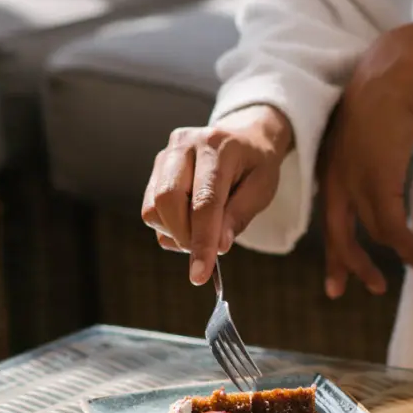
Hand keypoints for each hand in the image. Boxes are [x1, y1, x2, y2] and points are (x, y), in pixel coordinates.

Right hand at [142, 105, 293, 284]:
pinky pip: (150, 209)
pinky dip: (169, 226)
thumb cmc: (256, 165)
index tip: (200, 276)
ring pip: (153, 208)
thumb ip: (240, 216)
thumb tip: (219, 247)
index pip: (205, 202)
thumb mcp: (262, 189)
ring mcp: (166, 154)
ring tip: (202, 230)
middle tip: (205, 252)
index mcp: (218, 147)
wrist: (244, 136)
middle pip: (168, 200)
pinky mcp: (156, 167)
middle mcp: (185, 145)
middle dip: (185, 238)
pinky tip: (190, 221)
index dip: (202, 242)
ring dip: (175, 234)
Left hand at [318, 28, 412, 297]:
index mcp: (331, 166)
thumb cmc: (387, 93)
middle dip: (352, 266)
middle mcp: (337, 178)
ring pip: (372, 234)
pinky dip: (407, 246)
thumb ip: (369, 156)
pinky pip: (393, 228)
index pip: (329, 216)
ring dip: (399, 252)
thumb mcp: (368, 130)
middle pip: (339, 235)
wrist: (394, 74)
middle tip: (370, 287)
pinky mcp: (379, 182)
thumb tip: (384, 169)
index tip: (338, 279)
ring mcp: (356, 181)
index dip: (335, 250)